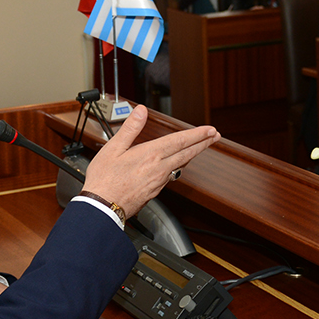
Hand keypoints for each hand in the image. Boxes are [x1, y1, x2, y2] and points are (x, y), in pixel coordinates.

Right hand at [80, 105, 219, 218]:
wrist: (102, 208)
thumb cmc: (104, 179)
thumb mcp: (113, 148)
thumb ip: (130, 128)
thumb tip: (141, 111)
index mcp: (150, 155)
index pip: (180, 141)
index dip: (197, 134)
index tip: (210, 129)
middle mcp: (159, 168)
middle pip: (187, 153)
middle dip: (203, 143)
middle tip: (215, 136)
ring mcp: (159, 181)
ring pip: (181, 164)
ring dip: (193, 154)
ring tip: (201, 147)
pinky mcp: (155, 191)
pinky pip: (172, 175)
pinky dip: (180, 166)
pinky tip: (178, 164)